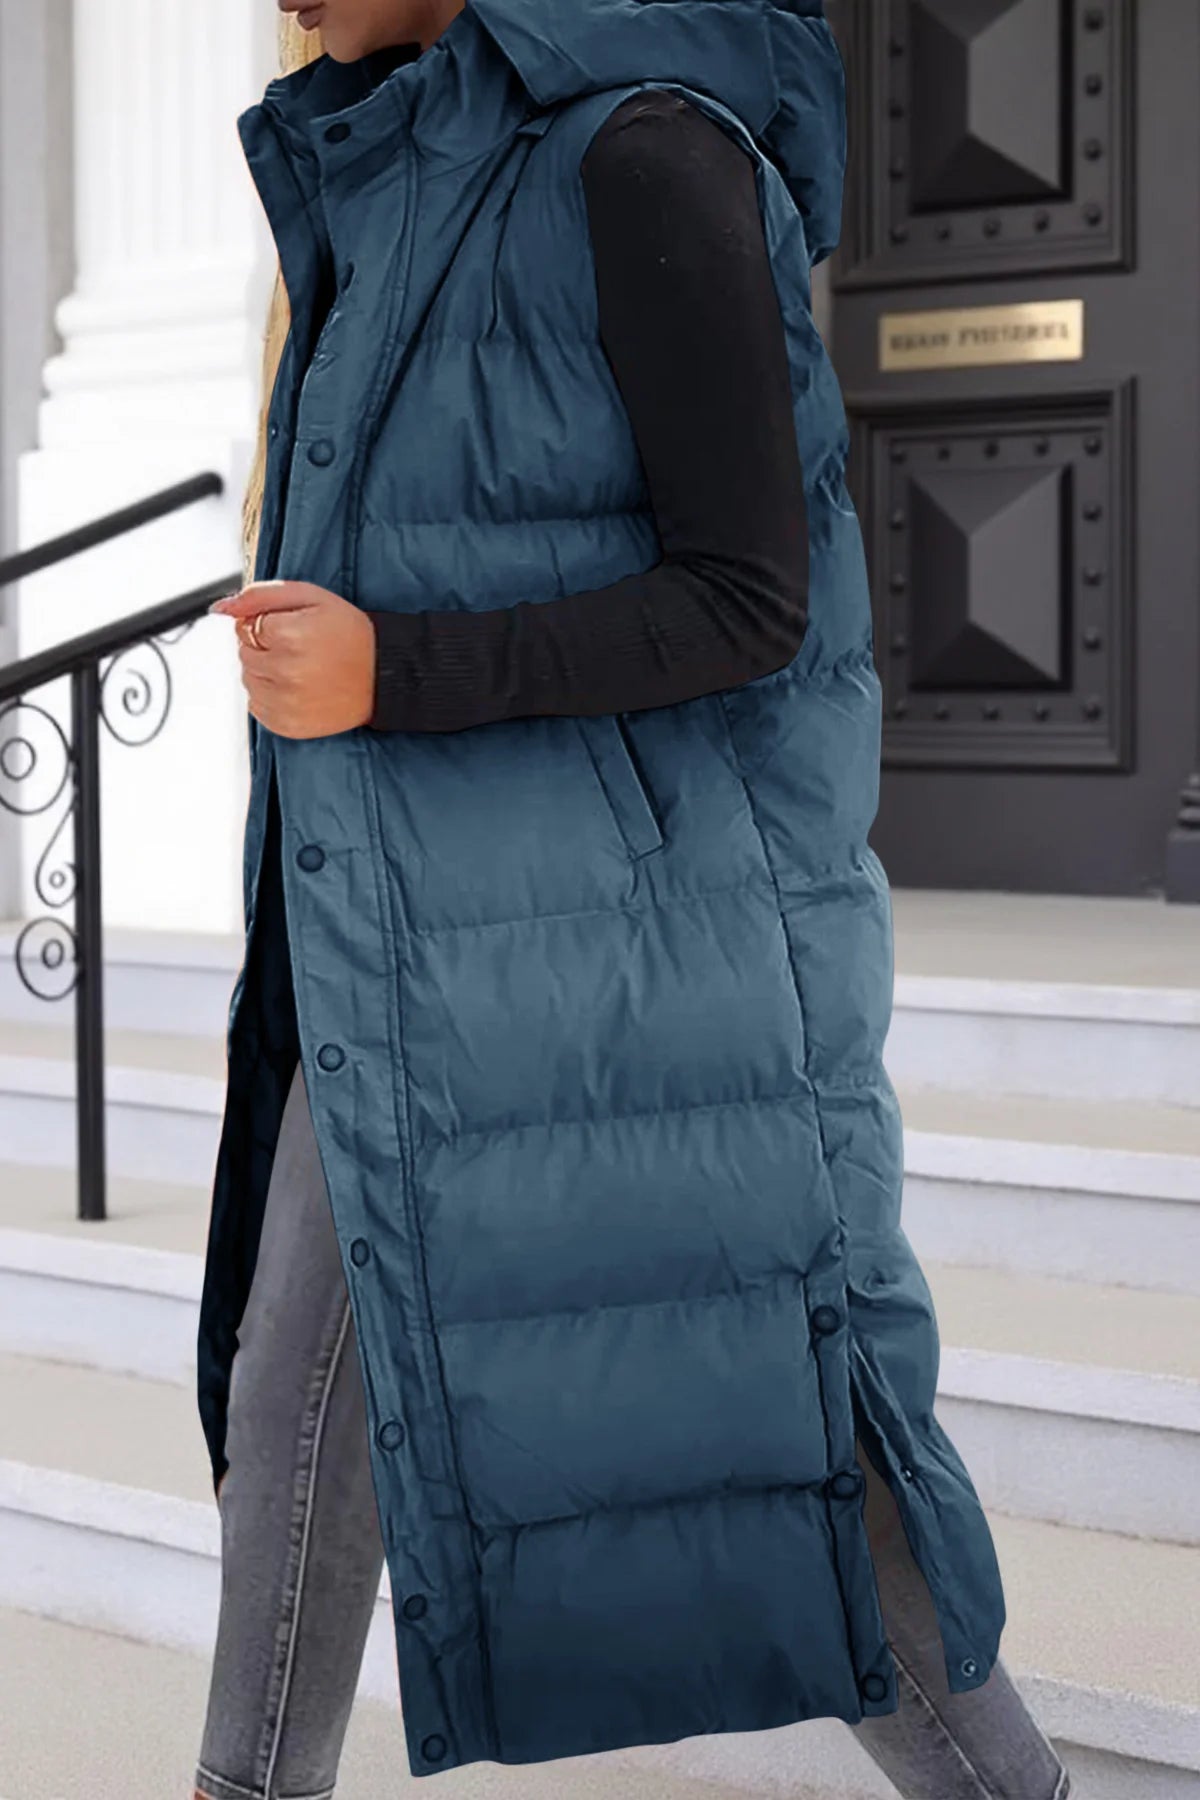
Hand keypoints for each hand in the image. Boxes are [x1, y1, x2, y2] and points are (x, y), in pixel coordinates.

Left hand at [209, 580, 375, 738]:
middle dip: (264, 648)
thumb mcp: (310, 597)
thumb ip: (260, 596)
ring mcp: (286, 702)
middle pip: (244, 654)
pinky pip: (256, 706)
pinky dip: (270, 696)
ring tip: (299, 669)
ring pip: (248, 679)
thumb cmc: (348, 633)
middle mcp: (285, 672)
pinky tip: (297, 689)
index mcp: (290, 636)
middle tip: (299, 649)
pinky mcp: (287, 725)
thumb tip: (220, 608)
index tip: (293, 629)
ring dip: (266, 672)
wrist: (382, 676)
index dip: (268, 624)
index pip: (246, 626)